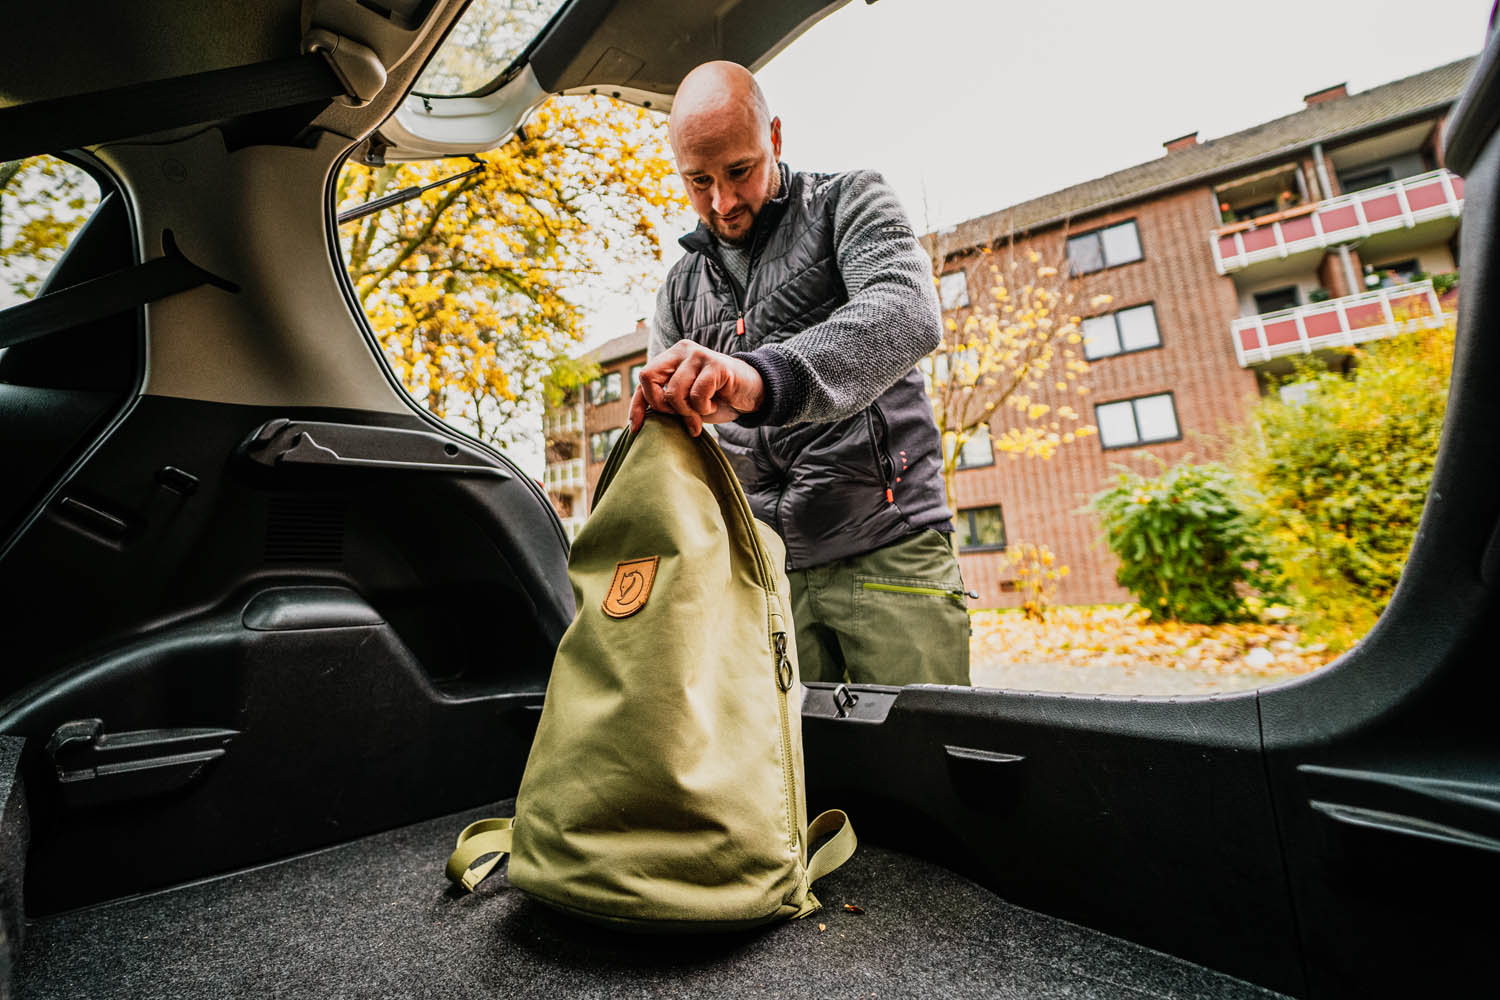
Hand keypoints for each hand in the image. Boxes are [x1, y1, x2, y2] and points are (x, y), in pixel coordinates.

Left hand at [628, 340, 765, 435]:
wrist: (751, 393)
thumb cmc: (715, 398)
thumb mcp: (684, 402)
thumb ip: (664, 403)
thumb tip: (636, 423)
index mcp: (670, 357)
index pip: (643, 379)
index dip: (637, 405)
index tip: (636, 428)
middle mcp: (681, 350)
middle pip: (648, 377)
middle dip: (661, 405)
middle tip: (681, 415)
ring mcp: (699, 355)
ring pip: (674, 392)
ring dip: (688, 412)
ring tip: (702, 411)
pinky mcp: (716, 365)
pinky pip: (697, 395)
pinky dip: (704, 408)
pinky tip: (714, 404)